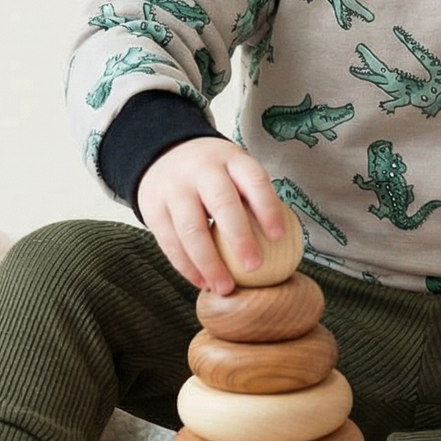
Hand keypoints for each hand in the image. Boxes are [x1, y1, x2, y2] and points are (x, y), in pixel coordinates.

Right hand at [136, 139, 289, 293]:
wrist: (162, 153)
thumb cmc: (214, 173)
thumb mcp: (234, 170)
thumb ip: (254, 199)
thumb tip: (288, 244)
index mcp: (230, 160)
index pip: (253, 180)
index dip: (267, 207)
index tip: (278, 236)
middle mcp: (201, 171)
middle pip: (221, 202)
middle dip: (239, 237)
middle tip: (255, 266)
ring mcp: (174, 189)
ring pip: (190, 229)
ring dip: (209, 263)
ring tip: (225, 287)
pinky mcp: (153, 209)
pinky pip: (170, 242)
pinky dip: (187, 267)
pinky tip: (203, 282)